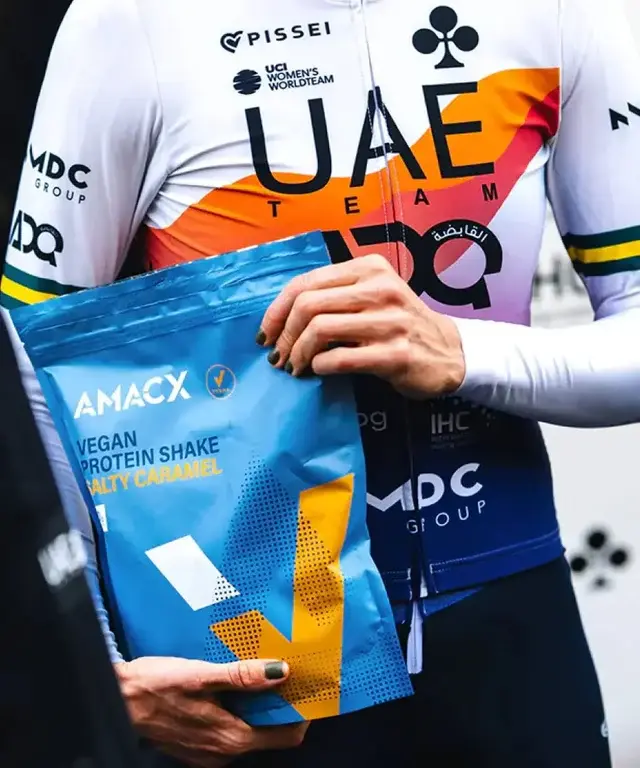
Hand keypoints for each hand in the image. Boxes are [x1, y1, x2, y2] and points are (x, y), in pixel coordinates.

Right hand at [116, 657, 307, 766]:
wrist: (116, 699)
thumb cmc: (157, 685)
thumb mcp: (202, 675)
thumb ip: (242, 675)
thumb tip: (282, 671)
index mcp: (232, 738)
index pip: (286, 736)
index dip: (301, 713)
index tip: (307, 686)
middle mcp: (224, 752)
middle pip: (269, 732)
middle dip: (281, 704)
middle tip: (287, 671)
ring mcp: (209, 752)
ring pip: (249, 729)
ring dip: (258, 705)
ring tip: (261, 672)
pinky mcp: (197, 745)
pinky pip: (230, 729)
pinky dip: (238, 710)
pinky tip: (233, 685)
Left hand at [259, 254, 465, 398]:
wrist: (449, 353)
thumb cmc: (400, 324)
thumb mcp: (373, 296)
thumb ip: (335, 296)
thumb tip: (280, 319)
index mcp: (369, 268)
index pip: (306, 282)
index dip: (277, 309)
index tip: (266, 332)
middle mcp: (380, 289)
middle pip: (308, 305)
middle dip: (284, 335)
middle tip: (277, 355)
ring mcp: (390, 321)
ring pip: (320, 330)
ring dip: (297, 353)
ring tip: (294, 367)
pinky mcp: (396, 354)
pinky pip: (340, 358)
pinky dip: (320, 366)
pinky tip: (318, 371)